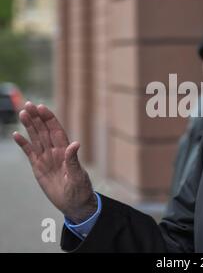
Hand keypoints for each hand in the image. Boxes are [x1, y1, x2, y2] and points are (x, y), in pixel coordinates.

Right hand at [13, 102, 96, 222]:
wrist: (74, 204)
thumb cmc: (80, 189)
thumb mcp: (77, 175)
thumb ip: (73, 160)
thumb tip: (75, 143)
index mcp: (65, 151)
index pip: (56, 130)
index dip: (49, 118)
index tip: (41, 107)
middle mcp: (55, 152)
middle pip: (44, 131)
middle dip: (36, 118)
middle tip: (27, 104)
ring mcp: (46, 159)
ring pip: (36, 138)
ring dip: (29, 126)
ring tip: (22, 113)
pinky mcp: (38, 168)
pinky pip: (29, 153)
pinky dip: (23, 144)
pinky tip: (16, 135)